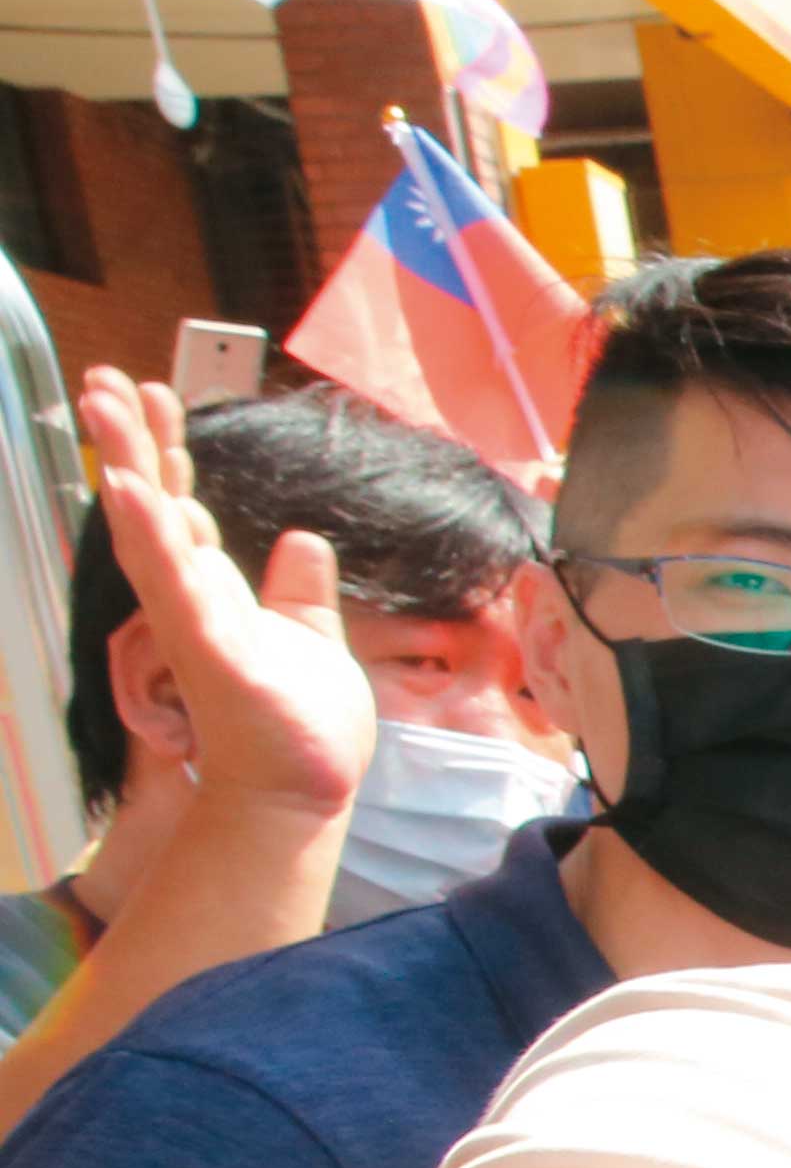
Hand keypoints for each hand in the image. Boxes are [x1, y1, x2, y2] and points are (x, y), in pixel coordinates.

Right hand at [78, 370, 368, 824]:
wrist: (302, 790)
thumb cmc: (299, 726)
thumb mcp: (310, 636)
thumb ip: (300, 589)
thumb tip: (304, 540)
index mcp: (214, 591)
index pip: (183, 504)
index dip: (166, 448)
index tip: (153, 392)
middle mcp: (193, 599)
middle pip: (154, 504)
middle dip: (131, 439)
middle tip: (103, 377)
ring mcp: (193, 622)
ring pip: (150, 531)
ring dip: (129, 467)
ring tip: (103, 406)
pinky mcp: (208, 650)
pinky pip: (172, 586)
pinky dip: (152, 536)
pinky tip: (133, 490)